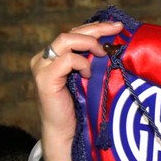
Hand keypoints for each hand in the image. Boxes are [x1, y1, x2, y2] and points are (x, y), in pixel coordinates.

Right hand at [29, 21, 123, 160]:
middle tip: (117, 29)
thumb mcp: (92, 77)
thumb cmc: (83, 106)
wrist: (69, 133)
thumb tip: (117, 44)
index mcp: (56, 56)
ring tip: (104, 54)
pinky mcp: (45, 79)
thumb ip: (96, 61)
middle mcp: (45, 58)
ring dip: (89, 43)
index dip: (97, 27)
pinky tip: (89, 74)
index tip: (118, 26)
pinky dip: (81, 63)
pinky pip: (66, 60)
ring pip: (66, 39)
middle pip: (71, 32)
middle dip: (97, 29)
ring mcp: (42, 68)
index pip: (76, 33)